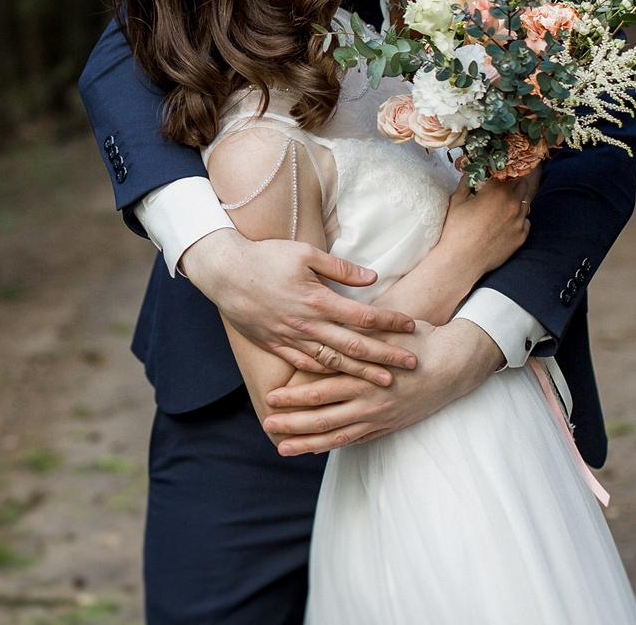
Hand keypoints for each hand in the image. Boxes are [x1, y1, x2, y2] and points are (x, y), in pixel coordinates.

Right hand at [180, 229, 418, 384]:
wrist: (223, 272)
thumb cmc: (264, 257)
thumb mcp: (304, 253)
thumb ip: (340, 268)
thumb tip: (372, 277)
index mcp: (317, 300)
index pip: (363, 316)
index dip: (390, 322)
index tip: (411, 326)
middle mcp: (306, 325)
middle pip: (354, 347)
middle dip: (386, 357)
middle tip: (412, 365)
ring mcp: (290, 338)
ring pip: (332, 362)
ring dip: (361, 374)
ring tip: (384, 382)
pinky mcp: (274, 344)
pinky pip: (304, 365)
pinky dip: (325, 375)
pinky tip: (340, 379)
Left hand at [260, 318, 503, 454]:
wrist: (455, 365)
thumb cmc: (418, 340)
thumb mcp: (385, 331)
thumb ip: (356, 333)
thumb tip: (327, 320)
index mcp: (365, 376)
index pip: (321, 390)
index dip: (294, 397)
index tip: (269, 397)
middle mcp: (369, 401)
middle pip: (323, 417)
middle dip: (292, 423)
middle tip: (267, 424)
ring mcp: (379, 417)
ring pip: (336, 435)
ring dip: (307, 442)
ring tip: (282, 447)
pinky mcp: (387, 426)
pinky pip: (355, 440)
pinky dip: (334, 445)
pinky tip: (315, 450)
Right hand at [437, 165, 537, 278]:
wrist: (463, 260)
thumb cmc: (456, 229)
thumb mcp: (457, 201)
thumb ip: (466, 183)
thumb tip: (469, 172)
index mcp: (496, 191)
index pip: (509, 171)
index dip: (503, 171)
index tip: (497, 175)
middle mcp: (512, 204)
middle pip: (522, 184)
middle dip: (513, 184)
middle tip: (502, 189)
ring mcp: (519, 221)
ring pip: (526, 204)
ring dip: (517, 202)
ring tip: (503, 208)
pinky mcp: (521, 237)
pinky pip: (526, 223)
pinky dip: (519, 221)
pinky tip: (506, 224)